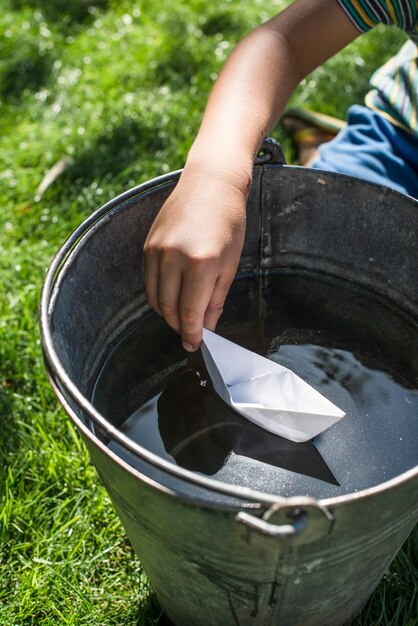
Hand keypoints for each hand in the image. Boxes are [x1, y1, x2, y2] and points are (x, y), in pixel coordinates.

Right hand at [144, 165, 249, 350]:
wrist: (211, 183)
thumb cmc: (229, 221)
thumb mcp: (230, 264)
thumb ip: (216, 299)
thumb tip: (207, 327)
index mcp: (201, 264)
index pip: (191, 314)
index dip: (193, 335)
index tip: (195, 346)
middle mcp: (174, 258)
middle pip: (169, 310)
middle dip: (180, 327)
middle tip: (191, 334)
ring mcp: (156, 251)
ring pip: (155, 299)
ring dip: (167, 314)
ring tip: (183, 317)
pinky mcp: (147, 245)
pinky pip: (148, 282)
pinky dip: (158, 295)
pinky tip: (172, 296)